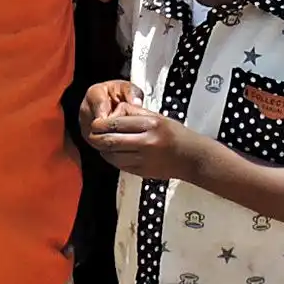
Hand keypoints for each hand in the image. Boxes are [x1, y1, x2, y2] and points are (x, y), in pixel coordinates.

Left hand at [81, 82, 202, 181]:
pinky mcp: (141, 171)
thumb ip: (137, 115)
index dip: (101, 124)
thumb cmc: (176, 134)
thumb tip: (114, 111)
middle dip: (96, 137)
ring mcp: (144, 159)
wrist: (192, 158)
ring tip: (101, 143)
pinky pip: (119, 164)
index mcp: (151, 124)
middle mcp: (147, 142)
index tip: (95, 122)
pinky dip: (111, 158)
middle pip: (110, 140)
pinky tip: (112, 152)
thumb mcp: (159, 117)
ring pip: (111, 154)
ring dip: (102, 149)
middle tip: (91, 133)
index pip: (117, 123)